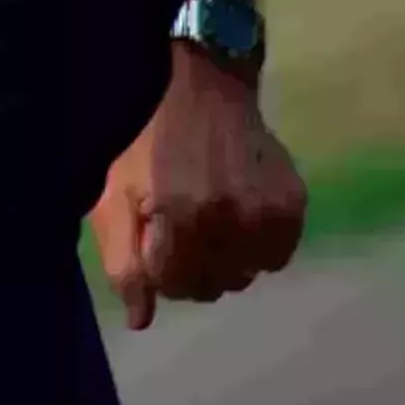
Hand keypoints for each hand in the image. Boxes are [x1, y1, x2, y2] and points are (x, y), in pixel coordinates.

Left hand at [92, 52, 307, 327]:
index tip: (153, 245)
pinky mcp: (293, 205)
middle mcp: (227, 218)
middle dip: (188, 269)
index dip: (157, 271)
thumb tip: (142, 321)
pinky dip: (255, 248)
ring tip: (206, 221)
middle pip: (209, 287)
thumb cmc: (144, 137)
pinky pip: (275, 259)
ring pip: (243, 276)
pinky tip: (236, 216)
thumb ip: (122, 259)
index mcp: (176, 213)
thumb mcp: (112, 191)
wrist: (200, 84)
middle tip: (177, 233)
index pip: (170, 286)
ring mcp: (265, 213)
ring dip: (222, 261)